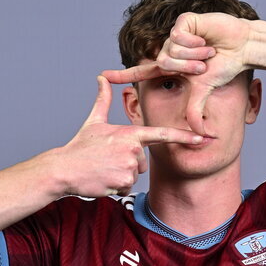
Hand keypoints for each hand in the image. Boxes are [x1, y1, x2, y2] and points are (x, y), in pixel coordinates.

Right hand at [56, 75, 203, 196]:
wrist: (65, 169)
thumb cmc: (80, 146)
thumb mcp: (93, 121)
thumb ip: (103, 100)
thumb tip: (101, 77)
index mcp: (129, 133)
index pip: (162, 134)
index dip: (183, 135)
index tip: (201, 137)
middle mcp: (133, 150)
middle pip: (142, 161)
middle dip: (128, 163)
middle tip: (107, 160)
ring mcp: (128, 167)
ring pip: (134, 175)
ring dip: (120, 176)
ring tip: (104, 169)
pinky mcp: (123, 183)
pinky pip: (126, 187)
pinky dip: (116, 187)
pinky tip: (103, 180)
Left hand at [102, 13, 254, 135]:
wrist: (241, 47)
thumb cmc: (224, 67)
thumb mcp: (205, 91)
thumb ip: (195, 110)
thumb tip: (197, 134)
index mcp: (171, 66)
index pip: (142, 72)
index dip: (123, 75)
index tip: (103, 77)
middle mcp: (170, 50)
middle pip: (163, 64)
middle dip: (186, 70)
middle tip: (204, 68)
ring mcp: (175, 35)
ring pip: (171, 52)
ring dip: (193, 57)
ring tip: (208, 53)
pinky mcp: (183, 21)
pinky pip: (178, 37)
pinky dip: (194, 43)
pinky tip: (206, 40)